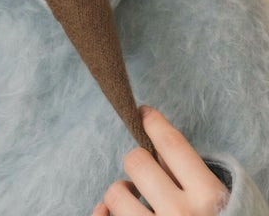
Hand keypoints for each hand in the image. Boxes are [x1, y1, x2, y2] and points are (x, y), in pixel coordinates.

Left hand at [92, 106, 228, 215]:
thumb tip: (154, 148)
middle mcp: (182, 215)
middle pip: (137, 161)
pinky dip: (101, 214)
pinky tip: (107, 212)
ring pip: (116, 192)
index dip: (154, 122)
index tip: (143, 112)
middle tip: (143, 174)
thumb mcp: (218, 204)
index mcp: (209, 199)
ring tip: (133, 201)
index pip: (173, 145)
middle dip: (136, 161)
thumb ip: (191, 179)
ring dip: (120, 192)